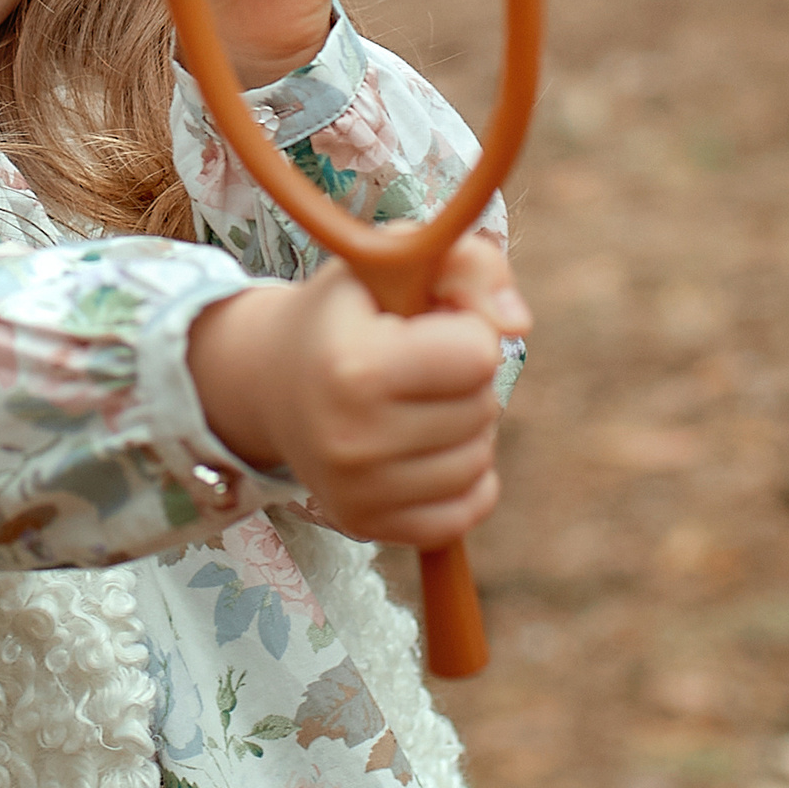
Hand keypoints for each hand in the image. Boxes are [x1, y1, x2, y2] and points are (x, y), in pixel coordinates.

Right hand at [187, 236, 529, 546]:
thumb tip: (517, 325)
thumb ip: (471, 265)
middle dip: (465, 379)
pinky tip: (426, 449)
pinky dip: (463, 479)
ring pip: (479, 461)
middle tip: (417, 367)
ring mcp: (358, 492)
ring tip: (418, 404)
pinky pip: (466, 511)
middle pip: (483, 407)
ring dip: (465, 428)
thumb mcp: (394, 261)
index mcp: (355, 365)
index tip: (425, 327)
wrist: (271, 381)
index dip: (465, 330)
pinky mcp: (368, 526)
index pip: (478, 354)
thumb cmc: (350, 313)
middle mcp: (352, 439)